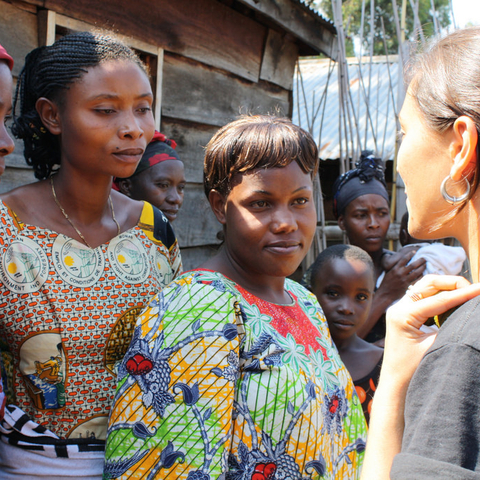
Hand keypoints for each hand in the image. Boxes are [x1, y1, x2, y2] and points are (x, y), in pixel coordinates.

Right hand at [378, 248, 425, 302]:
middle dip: (420, 260)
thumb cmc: (387, 283)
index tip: (414, 251)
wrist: (385, 293)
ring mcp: (404, 280)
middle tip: (424, 258)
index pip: (404, 259)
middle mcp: (400, 273)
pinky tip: (424, 273)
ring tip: (425, 264)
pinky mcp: (408, 286)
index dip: (410, 254)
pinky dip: (421, 276)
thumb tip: (402, 263)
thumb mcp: (389, 273)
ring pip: (416, 272)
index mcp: (395, 269)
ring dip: (422, 267)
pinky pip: (417, 280)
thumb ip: (396, 268)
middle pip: (412, 265)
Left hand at [381, 274, 479, 388]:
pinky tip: (455, 301)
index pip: (439, 299)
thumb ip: (451, 326)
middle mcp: (398, 307)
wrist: (395, 383)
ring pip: (426, 287)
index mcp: (403, 315)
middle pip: (429, 283)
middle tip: (474, 290)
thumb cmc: (412, 370)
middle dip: (453, 283)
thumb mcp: (435, 347)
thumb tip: (469, 311)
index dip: (463, 293)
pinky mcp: (404, 313)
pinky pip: (424, 296)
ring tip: (468, 294)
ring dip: (447, 287)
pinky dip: (440, 295)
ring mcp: (400, 308)